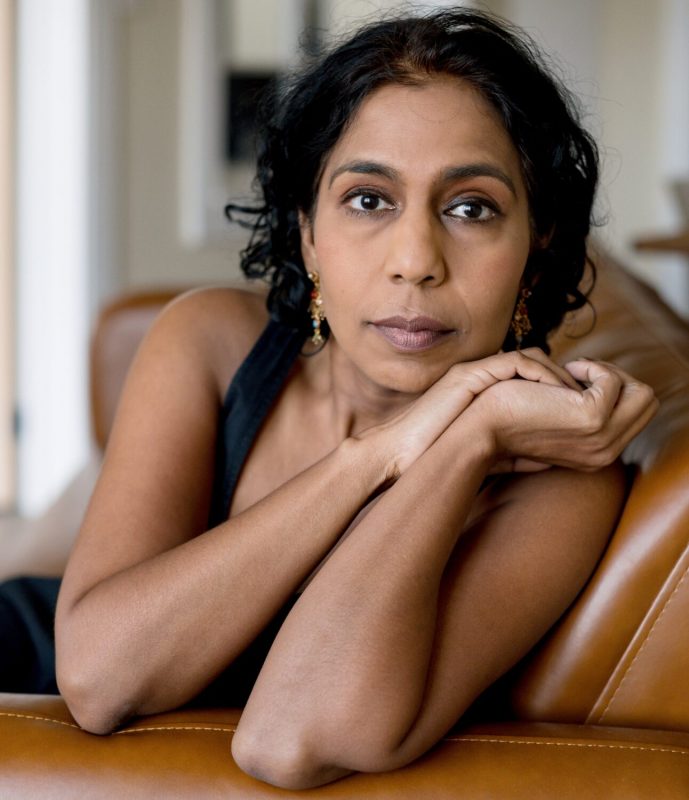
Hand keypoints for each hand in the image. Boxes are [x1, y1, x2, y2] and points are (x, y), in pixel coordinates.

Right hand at [357, 349, 579, 479]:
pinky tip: (555, 399)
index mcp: (488, 392)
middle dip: (570, 380)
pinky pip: (516, 364)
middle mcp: (482, 377)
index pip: (535, 377)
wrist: (400, 456)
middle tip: (592, 399)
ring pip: (533, 359)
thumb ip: (516, 449)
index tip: (586, 411)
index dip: (564, 390)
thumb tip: (549, 459)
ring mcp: (475, 373)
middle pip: (538, 362)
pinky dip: (541, 378)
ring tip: (577, 401)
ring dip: (560, 379)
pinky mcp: (469, 375)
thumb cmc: (435, 459)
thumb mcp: (486, 453)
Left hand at [465, 357, 657, 471]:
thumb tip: (585, 386)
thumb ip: (575, 414)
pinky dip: (592, 367)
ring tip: (571, 371)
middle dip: (618, 378)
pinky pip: (614, 381)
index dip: (613, 389)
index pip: (636, 415)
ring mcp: (601, 438)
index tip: (579, 380)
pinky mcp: (591, 418)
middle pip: (646, 403)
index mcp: (598, 455)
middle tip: (579, 372)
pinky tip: (565, 371)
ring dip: (607, 372)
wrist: (481, 429)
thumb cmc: (508, 418)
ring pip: (641, 393)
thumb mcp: (550, 421)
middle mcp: (606, 453)